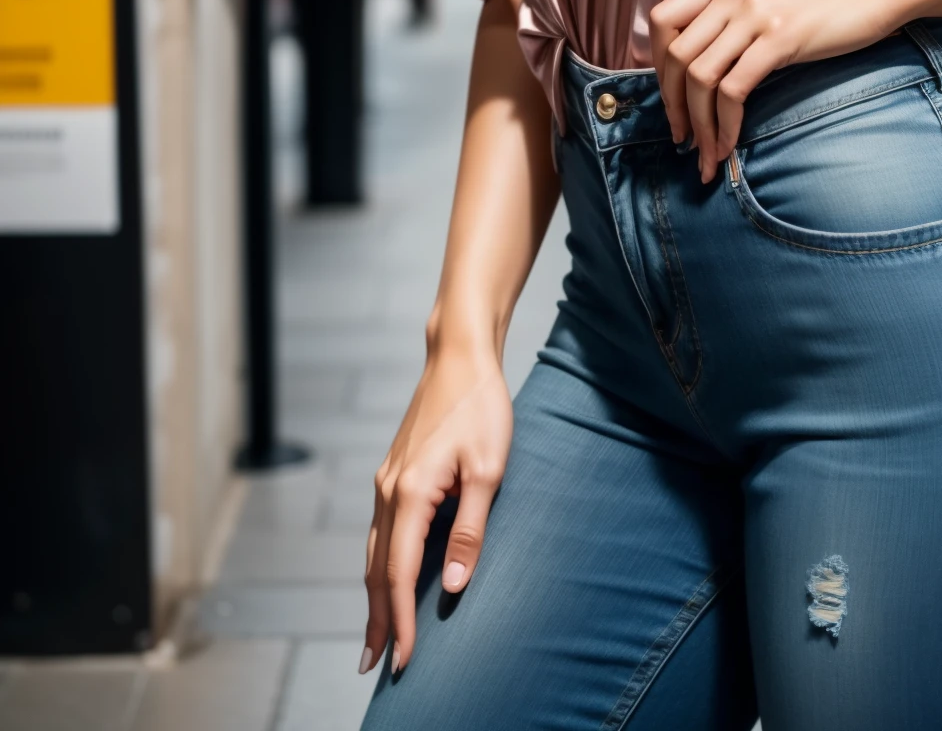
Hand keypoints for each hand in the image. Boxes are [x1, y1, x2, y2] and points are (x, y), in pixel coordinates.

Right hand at [362, 347, 512, 677]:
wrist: (459, 355)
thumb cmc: (480, 406)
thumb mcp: (488, 469)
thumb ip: (468, 530)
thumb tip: (450, 586)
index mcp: (410, 493)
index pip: (398, 573)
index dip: (401, 621)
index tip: (403, 660)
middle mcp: (388, 491)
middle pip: (376, 570)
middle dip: (378, 620)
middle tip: (376, 666)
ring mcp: (387, 480)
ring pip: (373, 552)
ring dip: (375, 597)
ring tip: (378, 636)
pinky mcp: (394, 473)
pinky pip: (380, 532)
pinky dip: (380, 565)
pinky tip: (389, 578)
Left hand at [649, 0, 927, 181]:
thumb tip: (716, 40)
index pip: (663, 19)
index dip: (657, 65)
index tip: (672, 96)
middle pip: (673, 54)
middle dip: (671, 104)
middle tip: (682, 135)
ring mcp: (755, 10)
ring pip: (698, 77)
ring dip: (698, 124)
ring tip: (706, 152)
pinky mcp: (782, 37)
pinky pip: (733, 90)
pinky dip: (725, 125)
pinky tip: (731, 144)